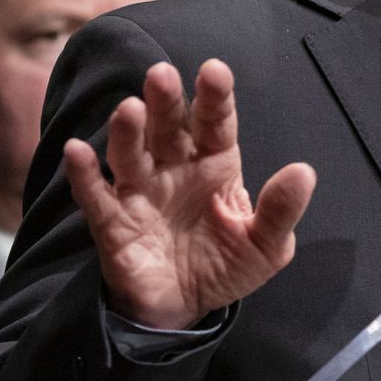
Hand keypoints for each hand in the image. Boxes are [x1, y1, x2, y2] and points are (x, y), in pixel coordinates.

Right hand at [63, 59, 316, 329]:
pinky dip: (84, 174)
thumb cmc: (226, 266)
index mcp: (215, 164)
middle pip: (168, 127)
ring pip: (131, 153)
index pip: (215, 122)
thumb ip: (281, 211)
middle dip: (166, 100)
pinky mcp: (113, 223)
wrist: (184, 310)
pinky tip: (75, 151)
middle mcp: (174, 167)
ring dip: (128, 131)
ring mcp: (141, 192)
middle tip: (162, 74)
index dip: (214, 97)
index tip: (214, 71)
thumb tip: (304, 171)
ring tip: (130, 108)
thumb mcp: (265, 247)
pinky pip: (95, 195)